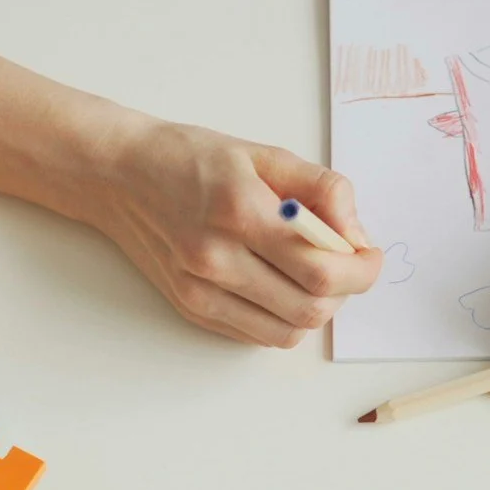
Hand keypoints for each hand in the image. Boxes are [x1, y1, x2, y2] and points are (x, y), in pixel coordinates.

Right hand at [85, 119, 382, 347]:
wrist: (119, 175)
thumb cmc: (191, 158)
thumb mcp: (264, 154)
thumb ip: (321, 190)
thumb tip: (356, 235)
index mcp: (239, 211)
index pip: (322, 268)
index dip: (362, 269)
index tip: (370, 254)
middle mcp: (216, 259)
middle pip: (311, 307)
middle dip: (346, 290)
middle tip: (348, 262)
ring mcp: (199, 291)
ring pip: (288, 331)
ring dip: (317, 309)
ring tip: (314, 274)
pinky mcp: (191, 309)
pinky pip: (258, 335)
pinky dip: (283, 317)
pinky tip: (280, 284)